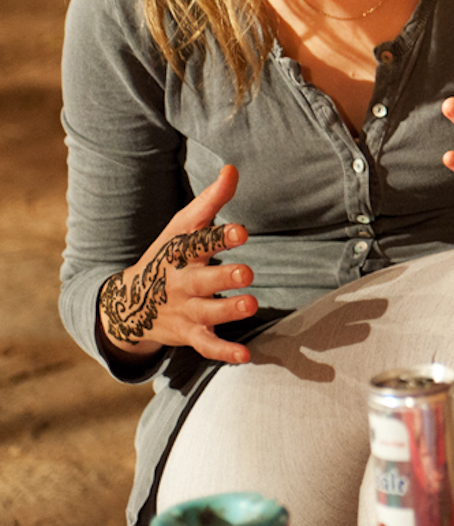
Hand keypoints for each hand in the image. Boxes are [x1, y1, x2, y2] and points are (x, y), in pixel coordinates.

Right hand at [98, 165, 255, 364]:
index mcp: (181, 254)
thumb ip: (212, 200)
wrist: (129, 304)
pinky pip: (207, 345)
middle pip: (202, 280)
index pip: (198, 243)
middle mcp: (181, 282)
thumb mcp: (183, 227)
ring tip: (252, 305)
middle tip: (247, 272)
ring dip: (229, 310)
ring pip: (208, 312)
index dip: (219, 237)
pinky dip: (224, 352)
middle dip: (223, 276)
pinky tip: (246, 356)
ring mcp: (185, 310)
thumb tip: (233, 168)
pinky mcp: (190, 334)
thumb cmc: (168, 256)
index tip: (241, 231)